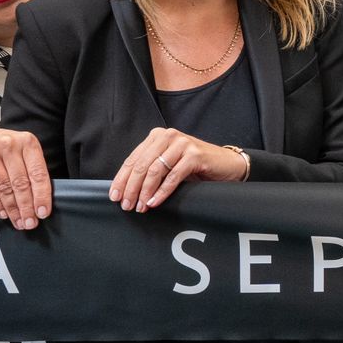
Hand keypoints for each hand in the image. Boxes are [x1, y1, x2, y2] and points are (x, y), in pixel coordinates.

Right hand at [0, 128, 53, 229]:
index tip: (43, 213)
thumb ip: (33, 170)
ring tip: (19, 222)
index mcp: (27, 142)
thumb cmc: (6, 150)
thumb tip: (42, 201)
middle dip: (27, 207)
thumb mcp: (24, 152)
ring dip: (13, 209)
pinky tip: (4, 214)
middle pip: (21, 183)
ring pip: (4, 188)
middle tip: (30, 223)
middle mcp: (8, 144)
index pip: (38, 173)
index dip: (42, 196)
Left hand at [111, 128, 249, 211]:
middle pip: (142, 165)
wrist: (227, 165)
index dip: (122, 179)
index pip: (133, 159)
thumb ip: (151, 168)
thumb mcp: (169, 164)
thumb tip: (126, 188)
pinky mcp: (194, 155)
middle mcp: (168, 136)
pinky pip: (173, 176)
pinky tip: (155, 202)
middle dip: (131, 188)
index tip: (115, 196)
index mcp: (157, 136)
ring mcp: (182, 144)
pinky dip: (162, 191)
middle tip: (127, 205)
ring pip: (155, 170)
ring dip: (145, 191)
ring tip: (141, 206)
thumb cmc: (196, 166)